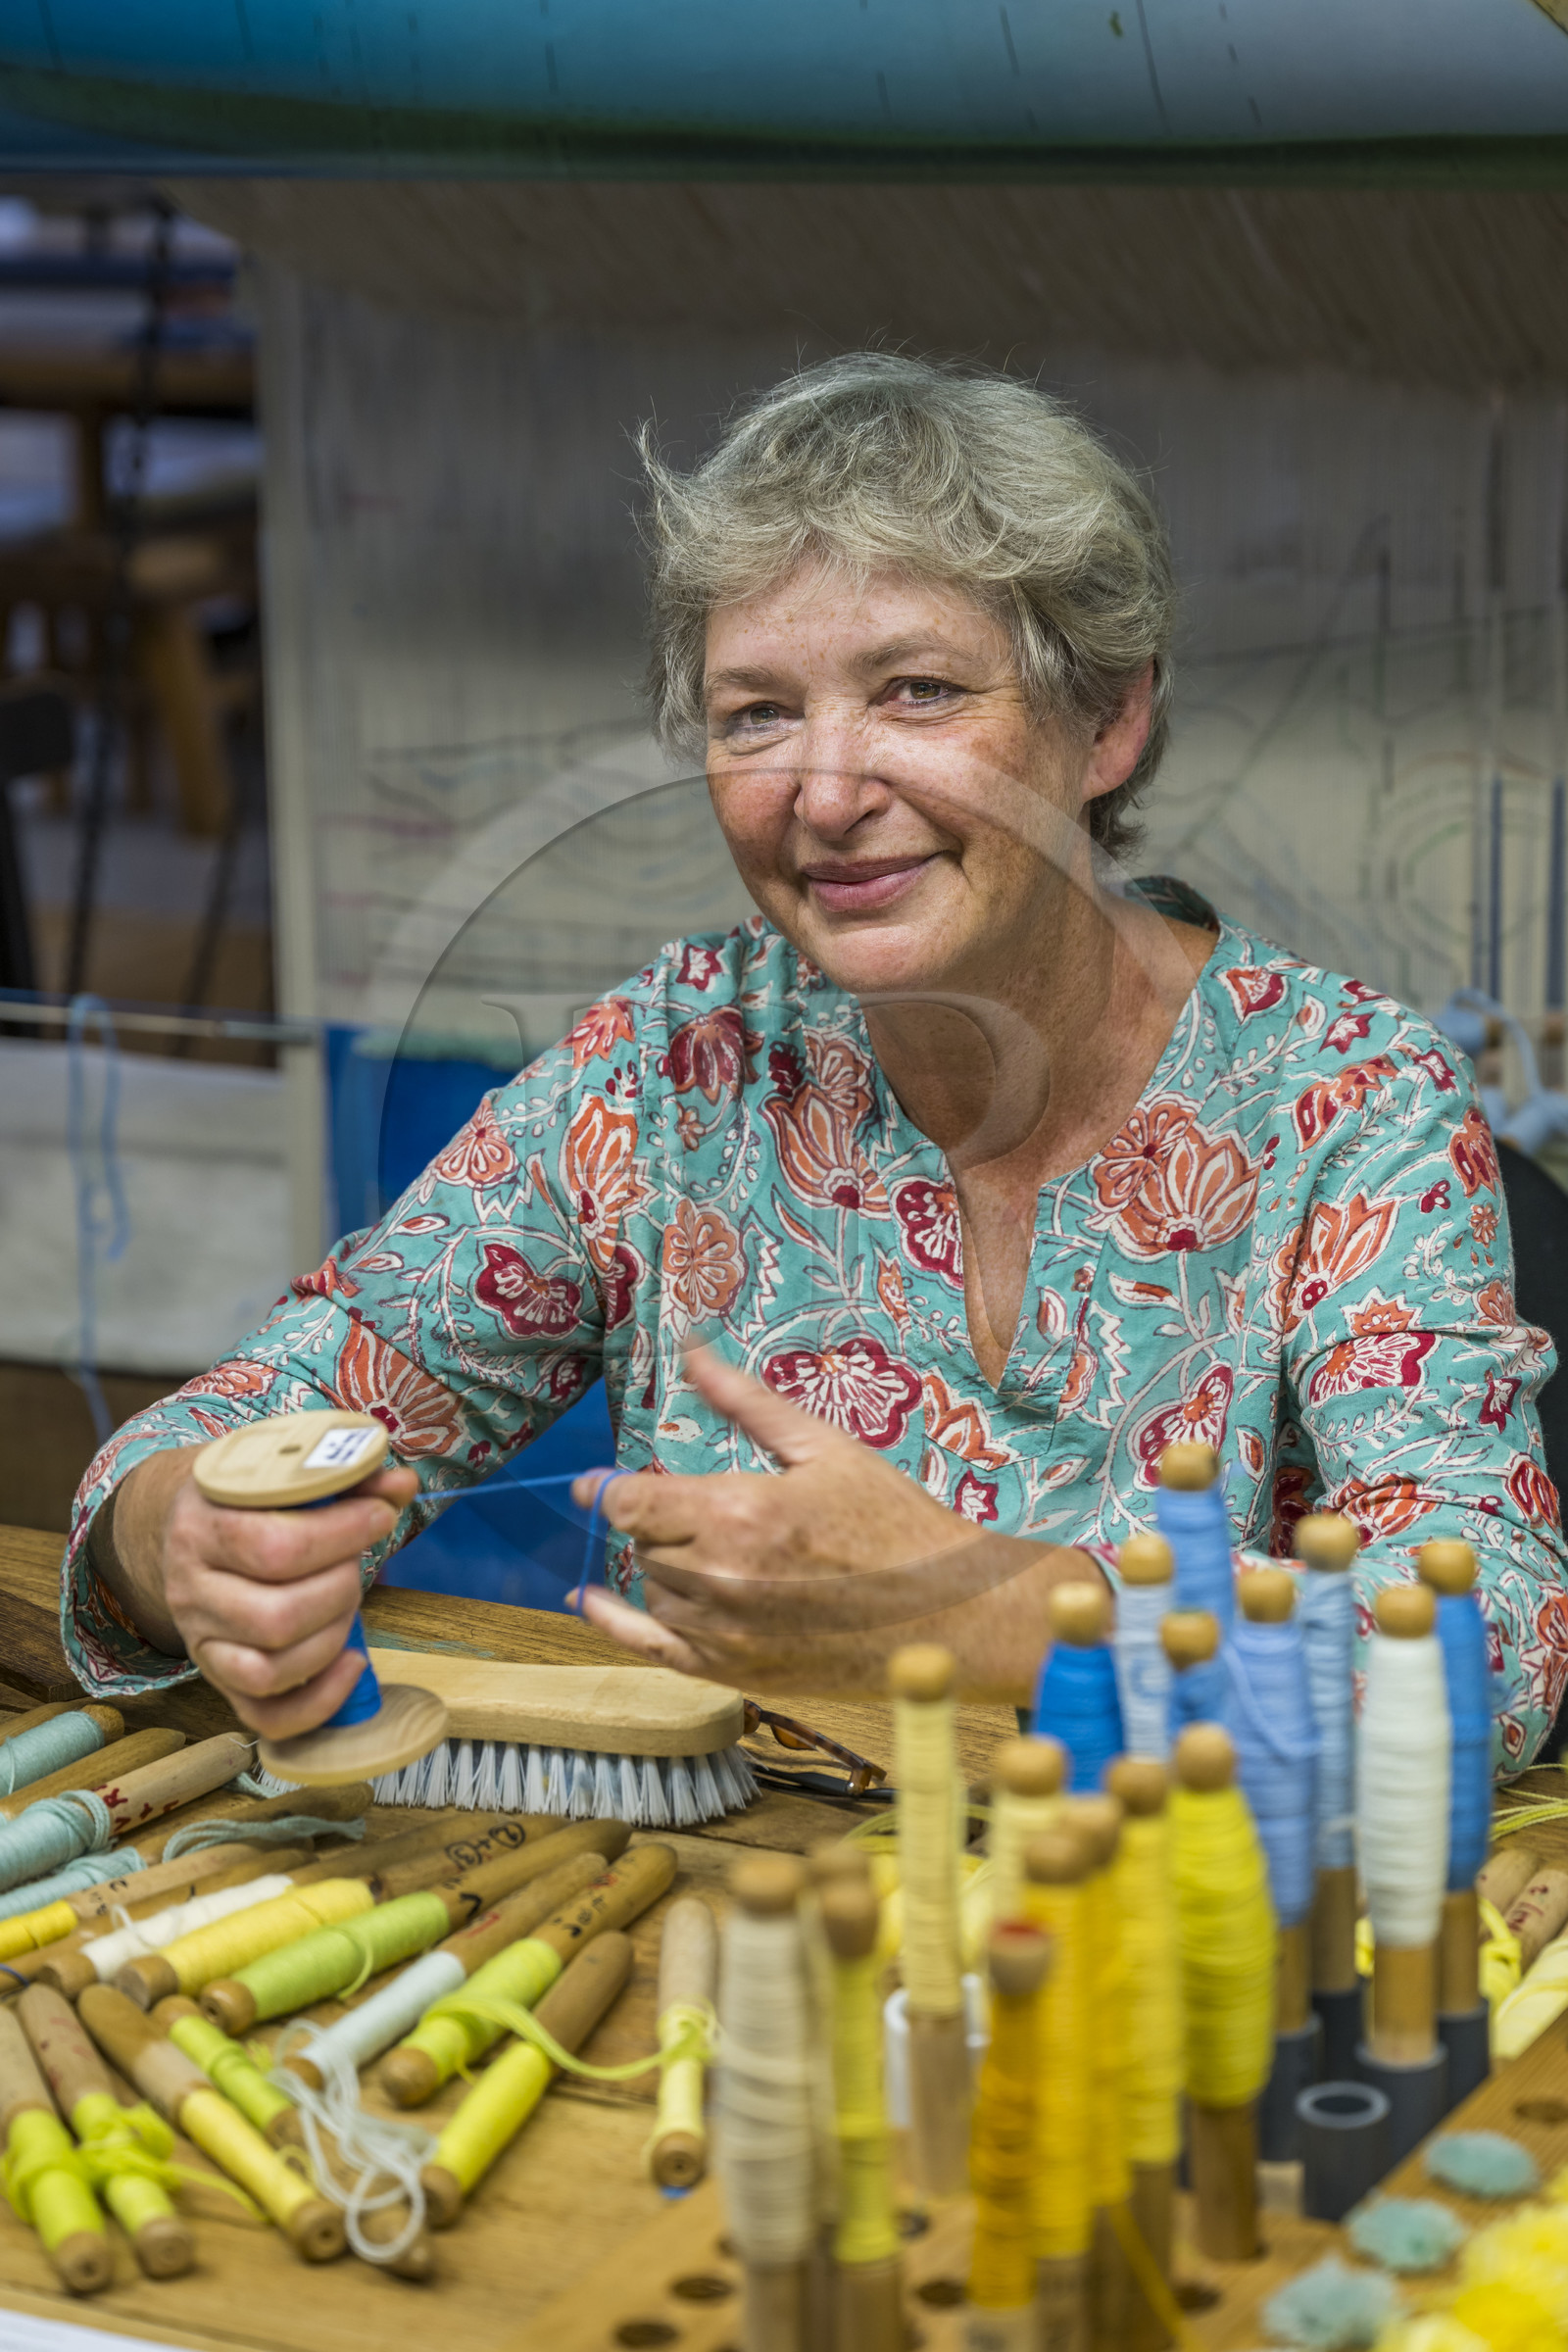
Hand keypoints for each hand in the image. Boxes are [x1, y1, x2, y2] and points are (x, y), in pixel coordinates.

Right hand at [108, 1449, 418, 1739]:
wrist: (196, 1528)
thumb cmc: (251, 1500)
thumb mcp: (283, 1472)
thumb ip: (345, 1474)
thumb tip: (401, 1483)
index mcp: (200, 1527)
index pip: (273, 1546)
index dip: (341, 1535)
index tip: (379, 1516)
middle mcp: (190, 1591)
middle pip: (276, 1617)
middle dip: (339, 1591)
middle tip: (355, 1563)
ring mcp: (200, 1641)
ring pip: (268, 1670)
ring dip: (332, 1638)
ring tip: (348, 1601)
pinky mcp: (219, 1678)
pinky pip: (265, 1715)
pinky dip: (320, 1700)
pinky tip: (353, 1663)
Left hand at [571, 1346, 1068, 1696]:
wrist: (949, 1614)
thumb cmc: (895, 1523)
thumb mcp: (823, 1447)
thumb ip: (745, 1400)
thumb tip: (690, 1346)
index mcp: (739, 1514)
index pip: (629, 1502)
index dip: (605, 1488)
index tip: (594, 1481)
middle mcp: (719, 1579)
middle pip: (643, 1543)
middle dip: (662, 1521)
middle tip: (711, 1510)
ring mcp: (725, 1634)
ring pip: (652, 1588)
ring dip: (667, 1565)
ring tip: (724, 1552)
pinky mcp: (736, 1673)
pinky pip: (652, 1648)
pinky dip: (614, 1622)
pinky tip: (588, 1599)